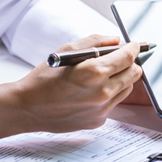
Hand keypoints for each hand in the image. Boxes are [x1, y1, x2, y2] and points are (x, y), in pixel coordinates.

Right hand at [0, 35, 141, 147]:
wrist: (27, 107)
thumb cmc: (43, 79)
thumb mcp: (66, 51)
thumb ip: (95, 42)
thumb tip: (116, 40)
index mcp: (94, 72)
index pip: (128, 57)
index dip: (133, 48)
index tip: (134, 45)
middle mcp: (101, 93)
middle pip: (134, 74)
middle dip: (129, 64)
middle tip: (119, 59)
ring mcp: (101, 110)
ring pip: (126, 89)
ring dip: (120, 79)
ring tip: (100, 76)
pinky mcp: (98, 121)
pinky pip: (112, 104)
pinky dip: (107, 95)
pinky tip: (88, 93)